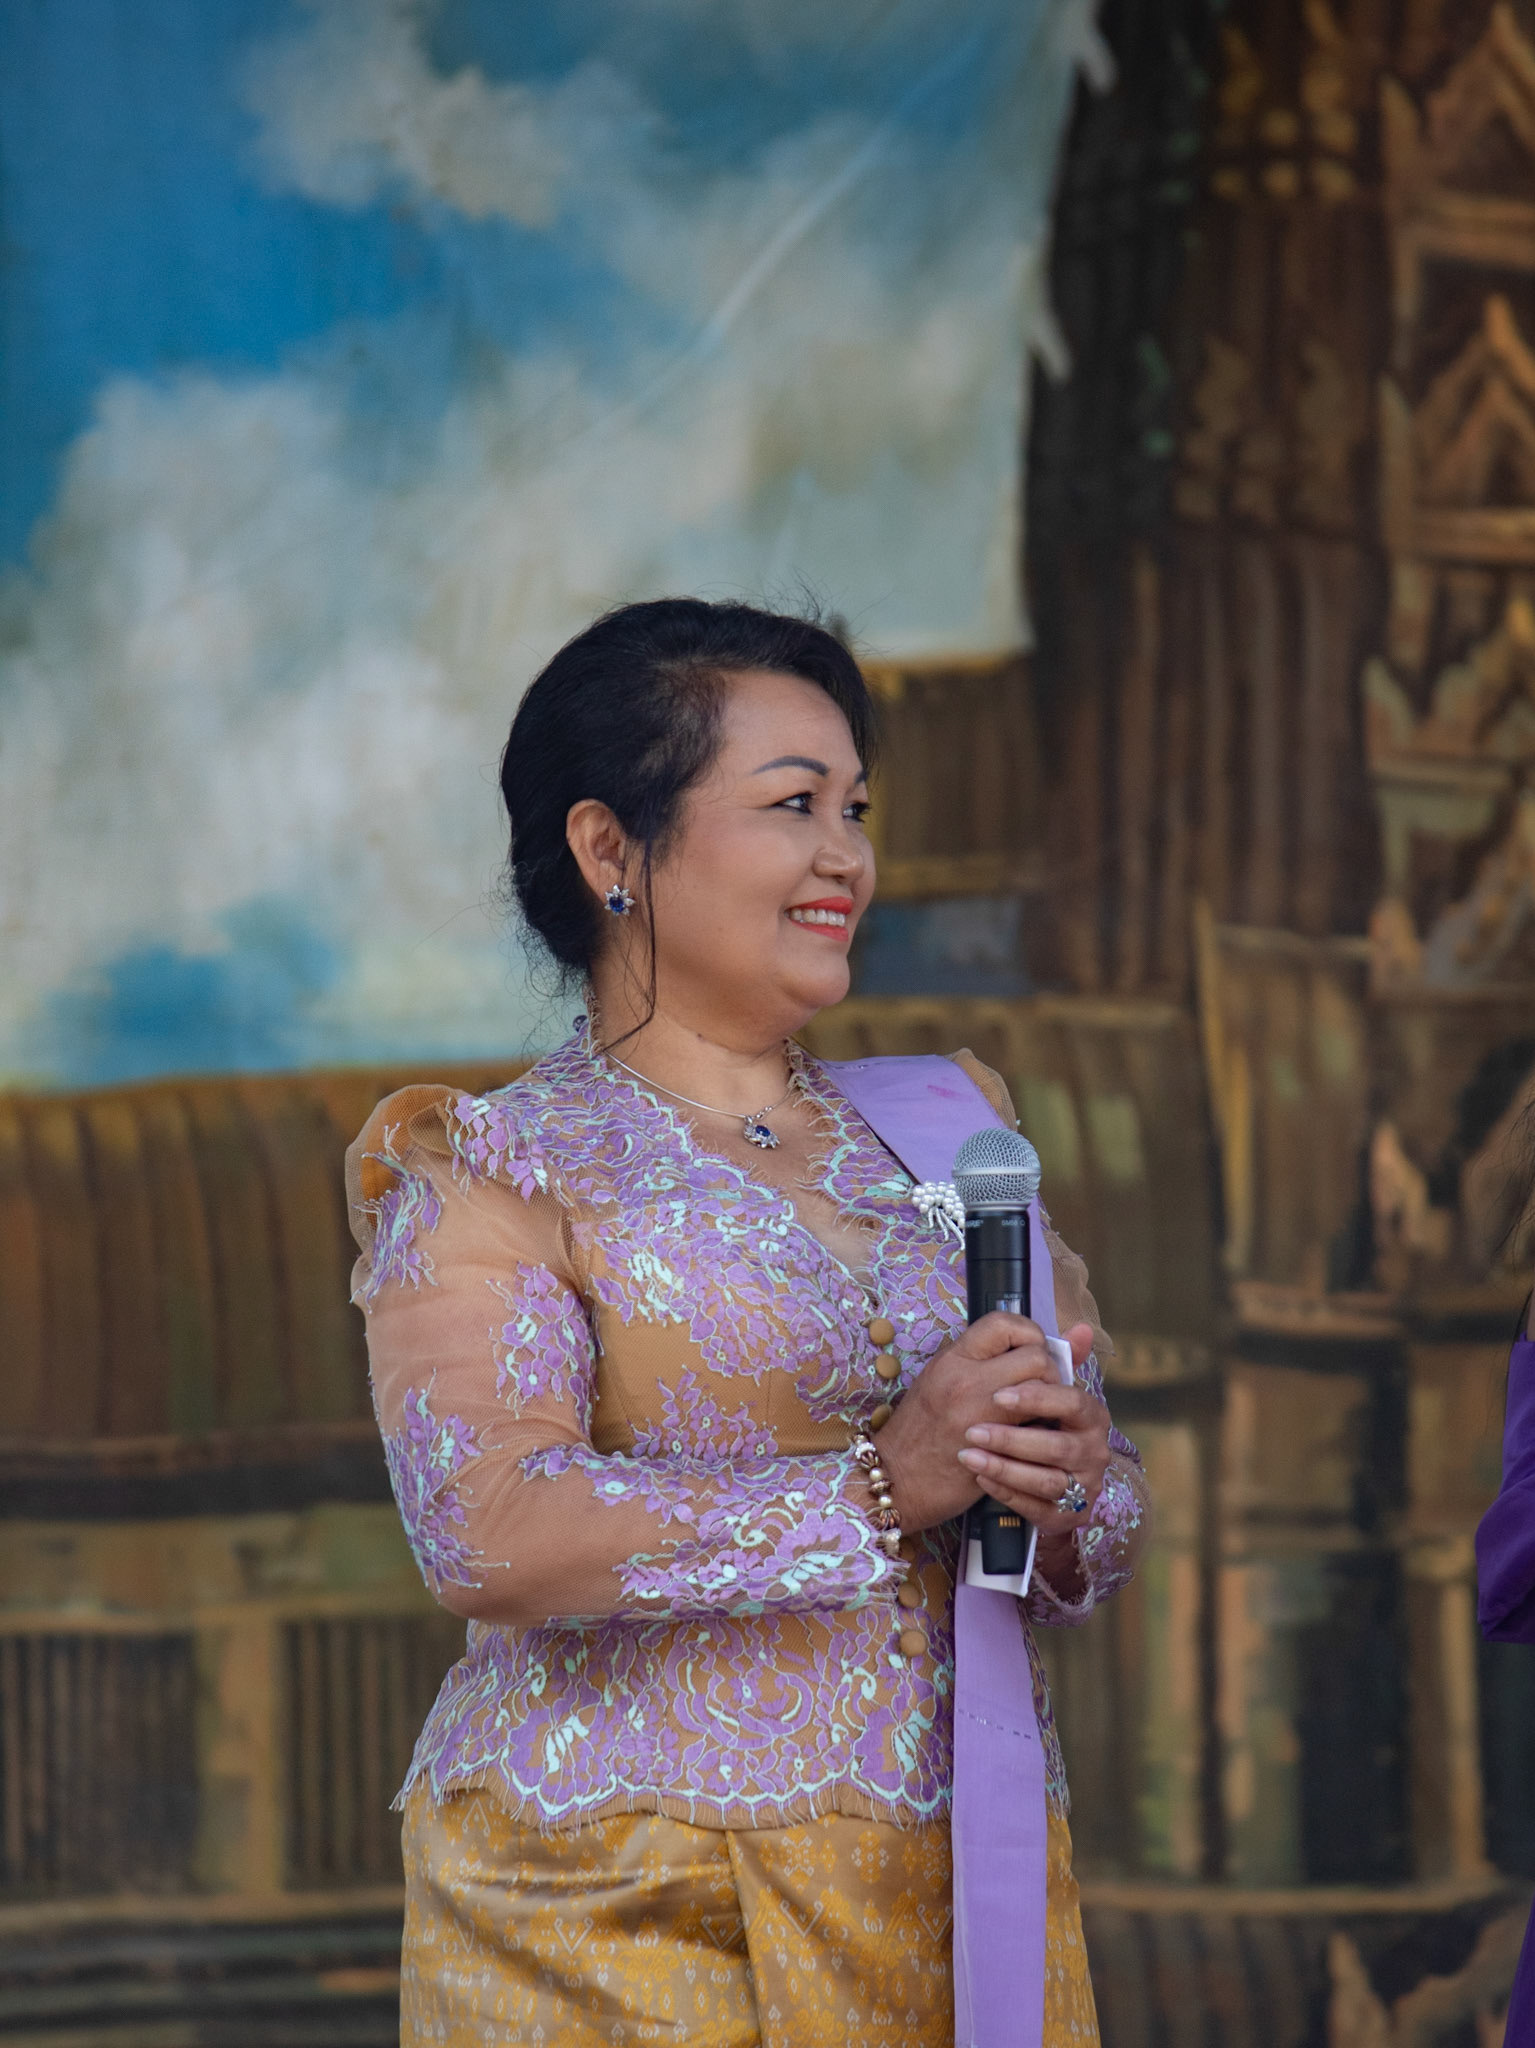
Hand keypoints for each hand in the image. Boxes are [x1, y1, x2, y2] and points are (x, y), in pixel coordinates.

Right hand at [875, 1314, 1098, 1535]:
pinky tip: (1033, 1433)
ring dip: (1051, 1399)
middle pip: (1035, 1357)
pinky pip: (1038, 1427)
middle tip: (1042, 1385)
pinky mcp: (998, 1447)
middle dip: (1048, 1369)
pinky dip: (1044, 1427)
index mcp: (953, 1359)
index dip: (1027, 1332)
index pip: (1004, 1324)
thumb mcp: (939, 1380)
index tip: (1028, 1348)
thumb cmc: (918, 1429)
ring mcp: (984, 1415)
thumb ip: (978, 1361)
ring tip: (1040, 1409)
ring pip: (1044, 1391)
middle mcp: (968, 1380)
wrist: (898, 1476)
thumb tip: (1019, 1343)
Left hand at [959, 1319, 1109, 1544]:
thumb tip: (1083, 1328)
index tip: (998, 1395)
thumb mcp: (1032, 1390)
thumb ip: (1052, 1359)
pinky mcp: (1066, 1515)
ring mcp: (1083, 1486)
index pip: (1072, 1401)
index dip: (1037, 1397)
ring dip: (1004, 1467)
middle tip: (973, 1430)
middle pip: (1058, 1445)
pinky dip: (1006, 1493)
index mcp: (1091, 1415)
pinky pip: (1037, 1508)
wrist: (1017, 1474)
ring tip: (969, 1455)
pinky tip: (980, 1477)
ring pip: (1046, 1480)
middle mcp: (1095, 1451)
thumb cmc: (1024, 1423)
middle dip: (1012, 1438)